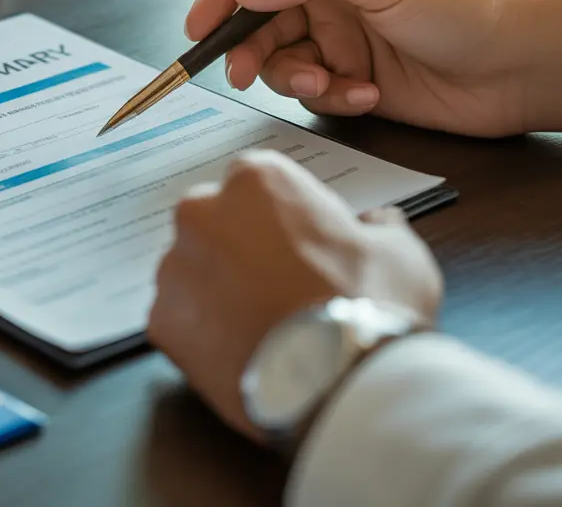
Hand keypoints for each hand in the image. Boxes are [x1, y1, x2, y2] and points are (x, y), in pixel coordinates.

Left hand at [147, 150, 442, 441]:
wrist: (339, 381)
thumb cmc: (370, 305)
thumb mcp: (399, 252)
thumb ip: (378, 228)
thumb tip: (375, 223)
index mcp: (256, 180)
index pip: (258, 185)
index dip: (282, 217)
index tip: (302, 246)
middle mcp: (202, 213)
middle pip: (216, 224)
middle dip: (240, 249)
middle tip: (279, 287)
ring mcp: (175, 268)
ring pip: (192, 272)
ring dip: (217, 291)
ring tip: (261, 327)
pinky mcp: (161, 321)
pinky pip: (180, 320)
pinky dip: (202, 334)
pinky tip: (239, 352)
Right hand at [185, 0, 561, 136]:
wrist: (526, 66)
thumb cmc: (474, 5)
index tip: (198, 25)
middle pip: (260, 18)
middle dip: (248, 47)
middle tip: (241, 72)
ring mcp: (344, 37)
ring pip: (282, 60)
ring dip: (295, 77)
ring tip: (329, 84)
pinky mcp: (355, 79)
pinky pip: (316, 92)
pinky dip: (333, 97)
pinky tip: (367, 95)